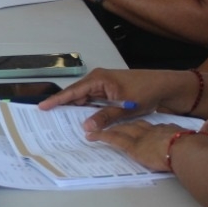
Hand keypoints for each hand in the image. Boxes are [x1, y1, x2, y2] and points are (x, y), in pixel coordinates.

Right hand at [40, 68, 198, 131]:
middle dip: (62, 106)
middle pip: (75, 95)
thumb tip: (85, 127)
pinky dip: (86, 111)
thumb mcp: (125, 107)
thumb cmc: (146, 91)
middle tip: (46, 118)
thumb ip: (104, 116)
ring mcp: (102, 87)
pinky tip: (80, 121)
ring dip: (74, 110)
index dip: (57, 100)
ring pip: (83, 100)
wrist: (165, 87)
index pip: (72, 91)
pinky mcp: (108, 93)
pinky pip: (92, 102)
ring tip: (58, 122)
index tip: (42, 107)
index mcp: (98, 79)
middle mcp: (97, 81)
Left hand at [89, 116, 207, 172]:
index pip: (153, 126)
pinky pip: (114, 140)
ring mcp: (141, 137)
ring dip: (107, 129)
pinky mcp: (133, 146)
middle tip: (110, 122)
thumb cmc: (197, 148)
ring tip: (93, 128)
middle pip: (134, 125)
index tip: (140, 126)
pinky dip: (102, 137)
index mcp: (168, 130)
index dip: (145, 126)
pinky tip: (92, 136)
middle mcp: (152, 130)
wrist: (189, 151)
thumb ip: (207, 130)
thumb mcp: (203, 137)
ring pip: (121, 130)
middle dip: (122, 124)